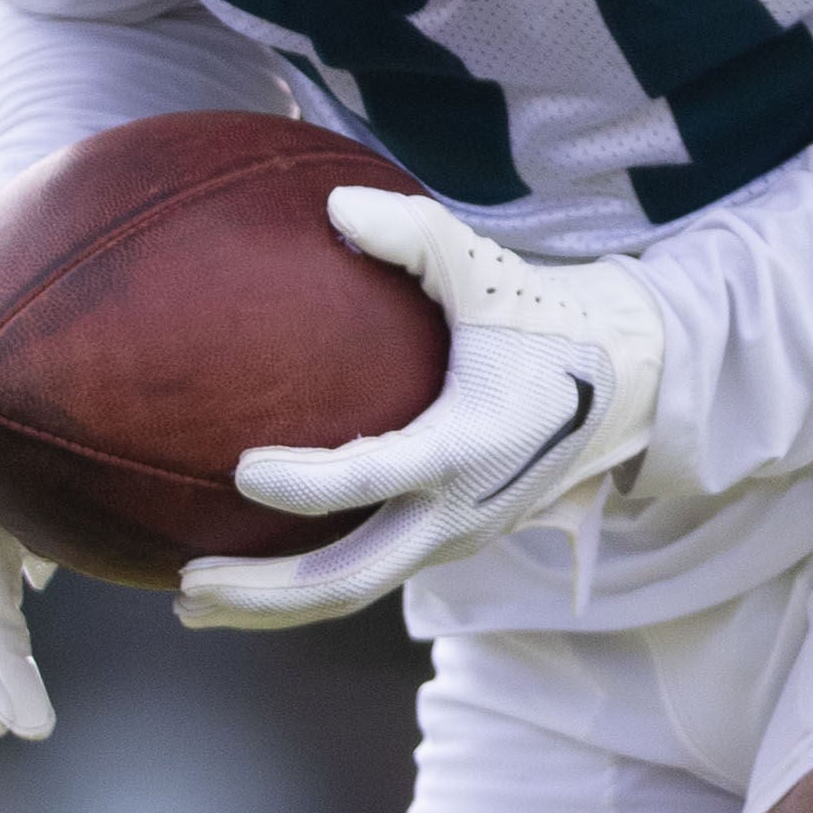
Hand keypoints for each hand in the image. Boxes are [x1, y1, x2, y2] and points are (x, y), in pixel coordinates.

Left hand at [182, 188, 669, 630]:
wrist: (627, 383)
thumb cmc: (548, 321)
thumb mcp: (492, 272)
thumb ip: (418, 236)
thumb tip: (333, 206)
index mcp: (468, 449)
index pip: (374, 479)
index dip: (306, 483)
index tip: (241, 467)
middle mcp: (460, 512)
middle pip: (350, 580)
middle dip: (263, 593)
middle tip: (185, 585)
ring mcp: (455, 537)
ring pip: (354, 592)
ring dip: (273, 606)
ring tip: (189, 599)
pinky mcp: (449, 541)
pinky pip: (370, 574)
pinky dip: (304, 587)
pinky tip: (245, 571)